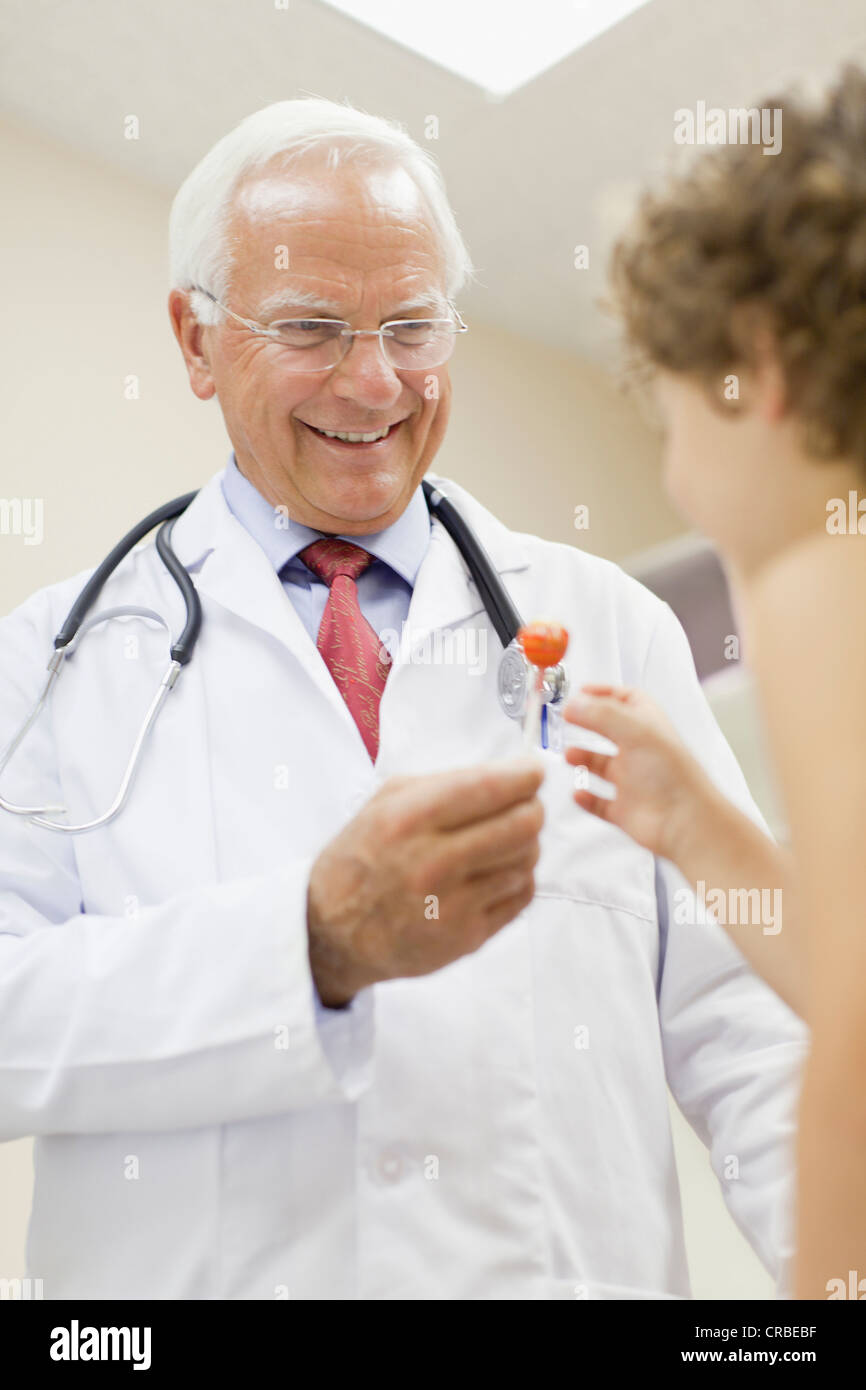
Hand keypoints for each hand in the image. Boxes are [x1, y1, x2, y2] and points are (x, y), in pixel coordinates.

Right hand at [307, 759, 544, 1006]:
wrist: (333, 932)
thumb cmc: (362, 859)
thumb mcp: (384, 803)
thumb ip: (444, 783)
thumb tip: (508, 775)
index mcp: (408, 820)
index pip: (490, 789)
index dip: (524, 776)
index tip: (534, 771)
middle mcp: (432, 862)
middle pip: (522, 825)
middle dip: (532, 808)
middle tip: (526, 806)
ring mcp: (453, 905)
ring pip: (527, 860)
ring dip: (524, 845)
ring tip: (501, 843)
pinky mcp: (468, 937)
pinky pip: (522, 896)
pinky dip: (518, 878)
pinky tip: (495, 873)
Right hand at [564, 684, 718, 861]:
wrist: (685, 822)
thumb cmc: (672, 775)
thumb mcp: (635, 731)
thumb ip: (600, 714)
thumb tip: (572, 704)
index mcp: (648, 727)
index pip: (627, 700)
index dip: (603, 693)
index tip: (579, 693)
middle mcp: (640, 751)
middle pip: (609, 731)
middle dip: (587, 725)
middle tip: (566, 721)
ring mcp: (633, 781)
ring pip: (602, 765)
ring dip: (584, 759)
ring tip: (570, 756)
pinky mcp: (625, 809)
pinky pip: (599, 802)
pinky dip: (586, 798)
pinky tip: (579, 793)